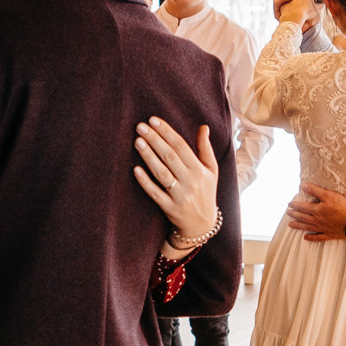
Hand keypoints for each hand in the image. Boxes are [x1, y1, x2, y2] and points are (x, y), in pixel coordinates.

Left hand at [133, 117, 219, 245]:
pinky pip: (155, 193)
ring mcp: (179, 196)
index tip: (153, 120)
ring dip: (149, 156)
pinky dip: (145, 182)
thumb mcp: (211, 170)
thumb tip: (203, 127)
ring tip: (137, 141)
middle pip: (170, 157)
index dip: (167, 132)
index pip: (181, 146)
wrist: (202, 225)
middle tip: (140, 126)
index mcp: (200, 170)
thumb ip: (205, 148)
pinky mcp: (169, 208)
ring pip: (162, 173)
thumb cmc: (205, 192)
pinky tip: (135, 169)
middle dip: (155, 140)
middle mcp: (190, 182)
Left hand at [283, 182, 345, 241]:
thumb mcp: (328, 195)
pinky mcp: (329, 234)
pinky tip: (306, 238)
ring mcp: (322, 228)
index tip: (289, 204)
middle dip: (295, 214)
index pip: (303, 207)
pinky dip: (311, 237)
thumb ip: (315, 190)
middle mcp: (317, 220)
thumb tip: (303, 185)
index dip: (295, 205)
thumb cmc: (342, 207)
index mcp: (317, 210)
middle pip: (303, 217)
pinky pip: (318, 237)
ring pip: (307, 227)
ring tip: (290, 225)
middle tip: (288, 213)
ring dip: (298, 225)